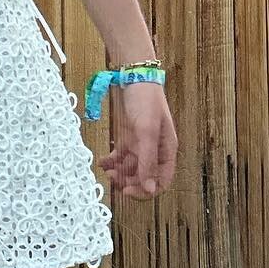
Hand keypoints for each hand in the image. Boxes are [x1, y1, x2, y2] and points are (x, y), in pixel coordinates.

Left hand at [96, 81, 176, 200]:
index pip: (160, 181)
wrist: (133, 76)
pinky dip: (112, 161)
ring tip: (106, 169)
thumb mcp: (147, 132)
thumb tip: (150, 189)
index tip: (127, 191)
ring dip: (119, 172)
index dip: (146, 190)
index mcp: (166, 150)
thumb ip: (148, 161)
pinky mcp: (128, 136)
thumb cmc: (146, 102)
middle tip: (112, 180)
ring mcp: (141, 144)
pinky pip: (121, 156)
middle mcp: (155, 150)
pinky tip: (102, 162)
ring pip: (131, 168)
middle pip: (144, 177)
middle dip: (129, 181)